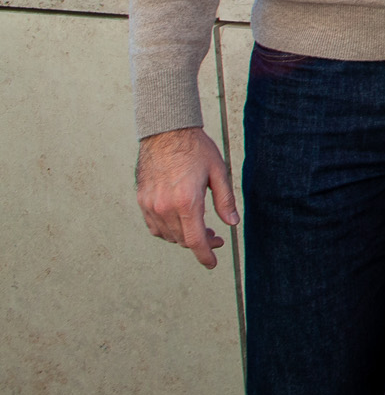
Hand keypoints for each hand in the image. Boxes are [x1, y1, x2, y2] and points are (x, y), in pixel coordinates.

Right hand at [136, 127, 237, 269]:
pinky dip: (167, 230)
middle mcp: (165, 207)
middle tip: (215, 236)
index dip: (205, 255)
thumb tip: (232, 222)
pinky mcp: (142, 201)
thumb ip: (225, 200)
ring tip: (199, 227)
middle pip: (182, 240)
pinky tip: (179, 222)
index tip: (212, 263)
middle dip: (200, 243)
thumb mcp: (218, 172)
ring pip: (167, 235)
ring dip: (184, 237)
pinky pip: (154, 226)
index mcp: (186, 201)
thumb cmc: (194, 149)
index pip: (195, 240)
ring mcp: (150, 205)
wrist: (166, 132)